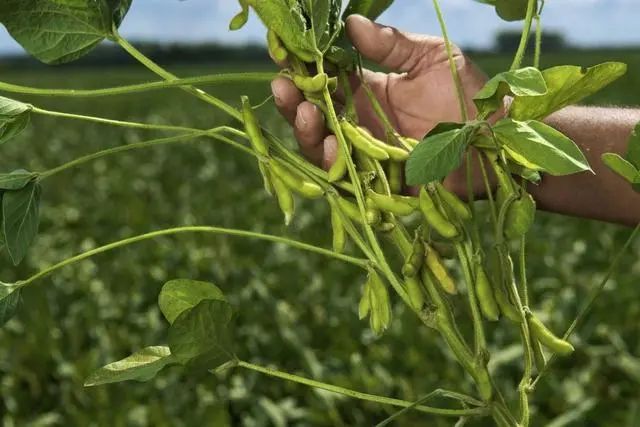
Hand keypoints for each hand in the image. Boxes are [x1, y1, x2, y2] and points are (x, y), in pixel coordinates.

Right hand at [270, 15, 489, 193]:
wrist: (497, 142)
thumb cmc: (469, 96)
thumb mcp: (432, 58)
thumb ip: (392, 45)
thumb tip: (350, 24)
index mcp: (369, 91)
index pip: (325, 80)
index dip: (303, 69)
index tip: (284, 54)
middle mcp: (361, 123)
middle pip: (315, 114)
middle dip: (293, 101)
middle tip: (283, 85)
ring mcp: (367, 154)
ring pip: (322, 146)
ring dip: (306, 130)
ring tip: (303, 112)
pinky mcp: (378, 183)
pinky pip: (347, 177)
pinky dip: (332, 164)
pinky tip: (327, 145)